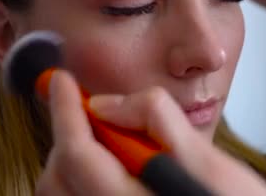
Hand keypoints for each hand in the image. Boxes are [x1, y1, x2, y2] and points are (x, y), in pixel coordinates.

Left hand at [36, 70, 265, 194]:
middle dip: (69, 134)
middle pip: (59, 176)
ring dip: (74, 158)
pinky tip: (111, 166)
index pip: (76, 151)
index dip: (65, 109)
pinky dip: (80, 179)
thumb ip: (156, 120)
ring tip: (108, 140)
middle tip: (93, 112)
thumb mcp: (207, 160)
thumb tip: (107, 104)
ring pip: (62, 193)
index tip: (61, 81)